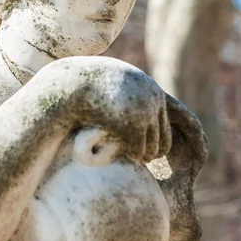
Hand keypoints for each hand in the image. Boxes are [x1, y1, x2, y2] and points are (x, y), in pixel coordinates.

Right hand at [39, 56, 170, 161]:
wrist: (73, 82)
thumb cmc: (89, 86)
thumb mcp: (113, 87)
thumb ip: (127, 96)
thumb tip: (138, 112)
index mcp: (152, 90)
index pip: (167, 122)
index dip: (153, 138)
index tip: (141, 148)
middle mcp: (154, 99)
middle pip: (164, 138)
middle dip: (151, 150)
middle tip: (138, 158)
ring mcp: (146, 112)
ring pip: (153, 147)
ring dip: (142, 155)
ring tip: (128, 156)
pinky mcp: (134, 125)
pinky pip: (139, 151)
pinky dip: (132, 157)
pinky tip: (122, 155)